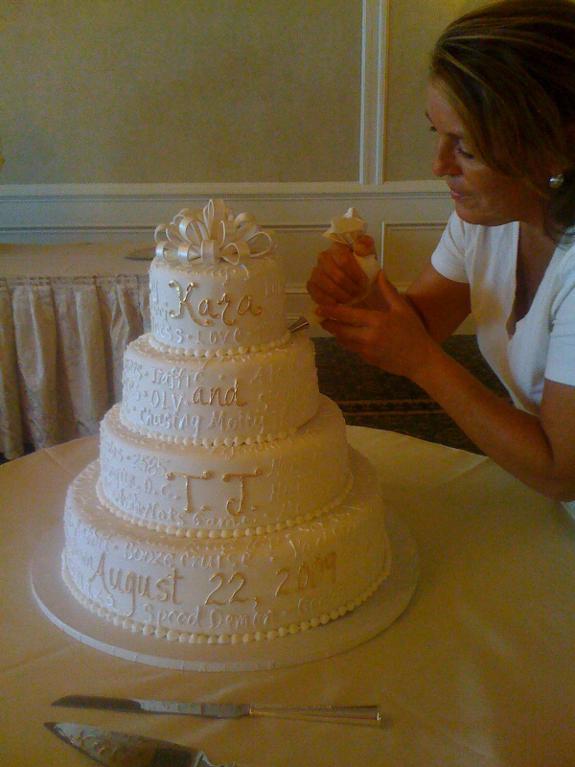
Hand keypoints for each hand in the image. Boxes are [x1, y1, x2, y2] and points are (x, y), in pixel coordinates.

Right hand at [306, 234, 375, 305]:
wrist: (356, 280)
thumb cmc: (363, 265)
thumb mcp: (369, 253)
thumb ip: (367, 245)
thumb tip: (359, 249)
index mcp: (337, 247)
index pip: (344, 261)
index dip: (356, 274)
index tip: (364, 283)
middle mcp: (323, 257)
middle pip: (337, 276)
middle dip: (350, 287)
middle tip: (359, 294)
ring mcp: (316, 271)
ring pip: (326, 285)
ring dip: (340, 295)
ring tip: (350, 299)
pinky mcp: (311, 284)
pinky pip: (315, 293)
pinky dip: (326, 300)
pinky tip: (336, 303)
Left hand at [315, 270, 436, 380]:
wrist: (421, 360)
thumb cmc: (413, 332)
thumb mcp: (402, 309)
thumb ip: (388, 291)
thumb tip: (380, 273)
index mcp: (376, 321)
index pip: (348, 315)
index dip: (332, 311)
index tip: (320, 308)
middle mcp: (368, 337)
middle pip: (341, 330)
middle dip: (330, 324)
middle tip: (321, 318)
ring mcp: (367, 351)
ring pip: (344, 341)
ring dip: (337, 334)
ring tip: (330, 325)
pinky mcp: (368, 360)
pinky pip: (353, 349)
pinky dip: (347, 342)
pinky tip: (345, 337)